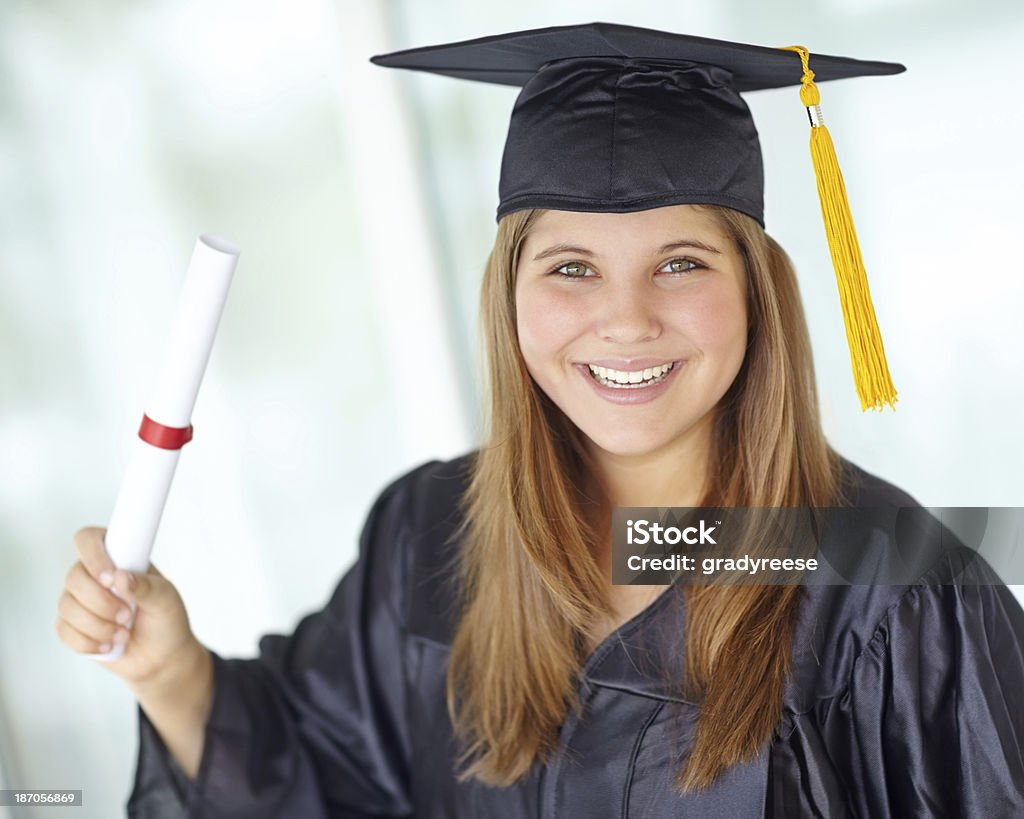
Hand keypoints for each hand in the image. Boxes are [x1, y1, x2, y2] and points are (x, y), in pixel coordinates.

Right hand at [56, 527, 203, 690]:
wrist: (161, 655)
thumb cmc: (165, 618)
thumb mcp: (166, 600)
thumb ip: (146, 587)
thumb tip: (122, 576)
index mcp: (117, 557)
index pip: (89, 539)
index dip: (94, 555)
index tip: (111, 578)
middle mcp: (92, 575)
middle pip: (73, 577)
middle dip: (101, 602)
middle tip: (128, 616)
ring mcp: (78, 601)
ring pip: (67, 607)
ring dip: (98, 625)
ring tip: (124, 633)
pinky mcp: (71, 627)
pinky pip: (64, 631)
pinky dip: (89, 642)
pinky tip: (110, 645)